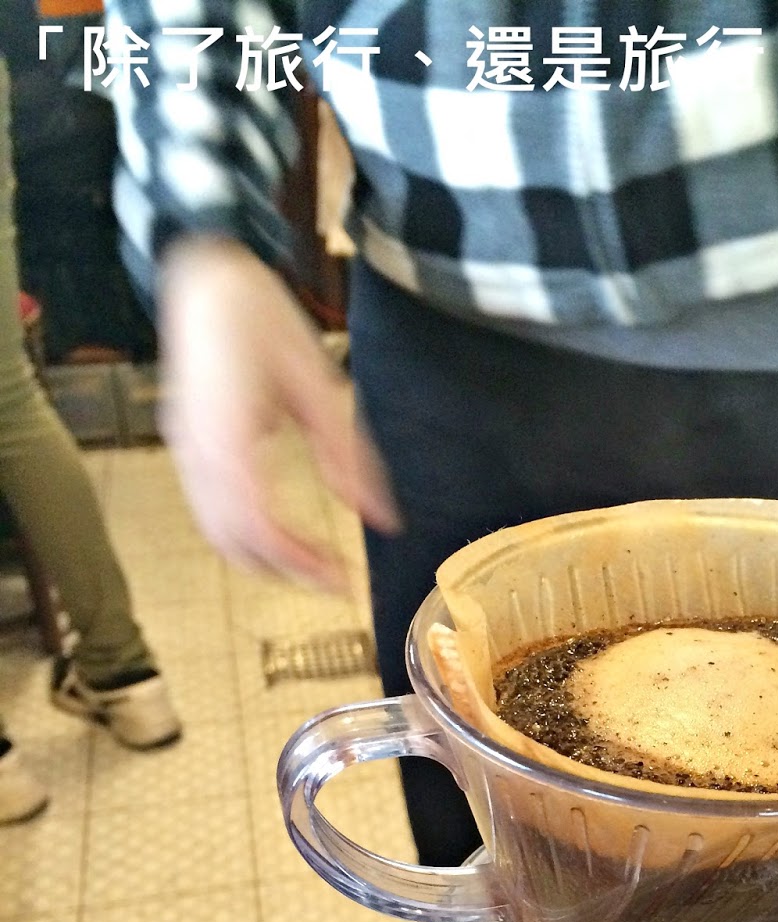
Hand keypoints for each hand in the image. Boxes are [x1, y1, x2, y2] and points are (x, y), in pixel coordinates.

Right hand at [158, 236, 399, 588]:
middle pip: (232, 541)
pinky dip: (244, 532)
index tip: (341, 579)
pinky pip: (209, 507)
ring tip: (312, 561)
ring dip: (262, 557)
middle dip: (282, 570)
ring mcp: (185, 450)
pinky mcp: (186, 446)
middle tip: (333, 578)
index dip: (300, 563)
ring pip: (216, 531)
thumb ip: (348, 452)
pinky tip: (282, 528)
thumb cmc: (260, 315)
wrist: (201, 276)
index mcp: (229, 432)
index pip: (259, 525)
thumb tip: (382, 518)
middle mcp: (197, 450)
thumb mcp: (318, 379)